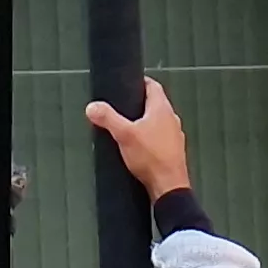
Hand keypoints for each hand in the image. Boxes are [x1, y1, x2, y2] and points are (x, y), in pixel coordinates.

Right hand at [86, 77, 190, 200]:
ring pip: (159, 122)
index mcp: (162, 108)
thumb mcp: (123, 135)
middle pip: (155, 104)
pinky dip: (151, 140)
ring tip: (131, 129)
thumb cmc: (152, 159)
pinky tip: (140, 150)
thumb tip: (93, 107)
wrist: (169, 186)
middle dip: (140, 105)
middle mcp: (171, 119)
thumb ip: (107, 118)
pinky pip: (161, 139)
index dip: (140, 82)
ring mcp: (175, 136)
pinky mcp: (173, 151)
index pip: (152, 85)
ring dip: (146, 123)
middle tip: (125, 108)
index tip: (131, 83)